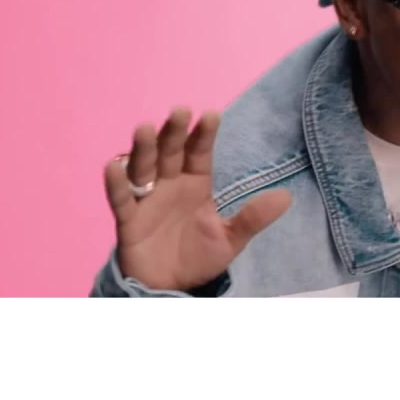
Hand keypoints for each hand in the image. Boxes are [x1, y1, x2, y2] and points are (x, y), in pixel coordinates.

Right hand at [103, 107, 292, 291]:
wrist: (169, 289)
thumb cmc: (197, 257)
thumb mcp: (230, 240)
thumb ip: (253, 218)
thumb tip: (286, 197)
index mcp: (195, 184)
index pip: (200, 153)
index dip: (204, 135)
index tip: (211, 114)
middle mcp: (169, 184)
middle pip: (170, 152)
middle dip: (174, 132)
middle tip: (180, 111)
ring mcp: (147, 199)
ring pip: (143, 168)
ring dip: (143, 148)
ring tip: (144, 128)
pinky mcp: (128, 219)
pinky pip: (121, 199)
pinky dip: (115, 183)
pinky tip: (113, 164)